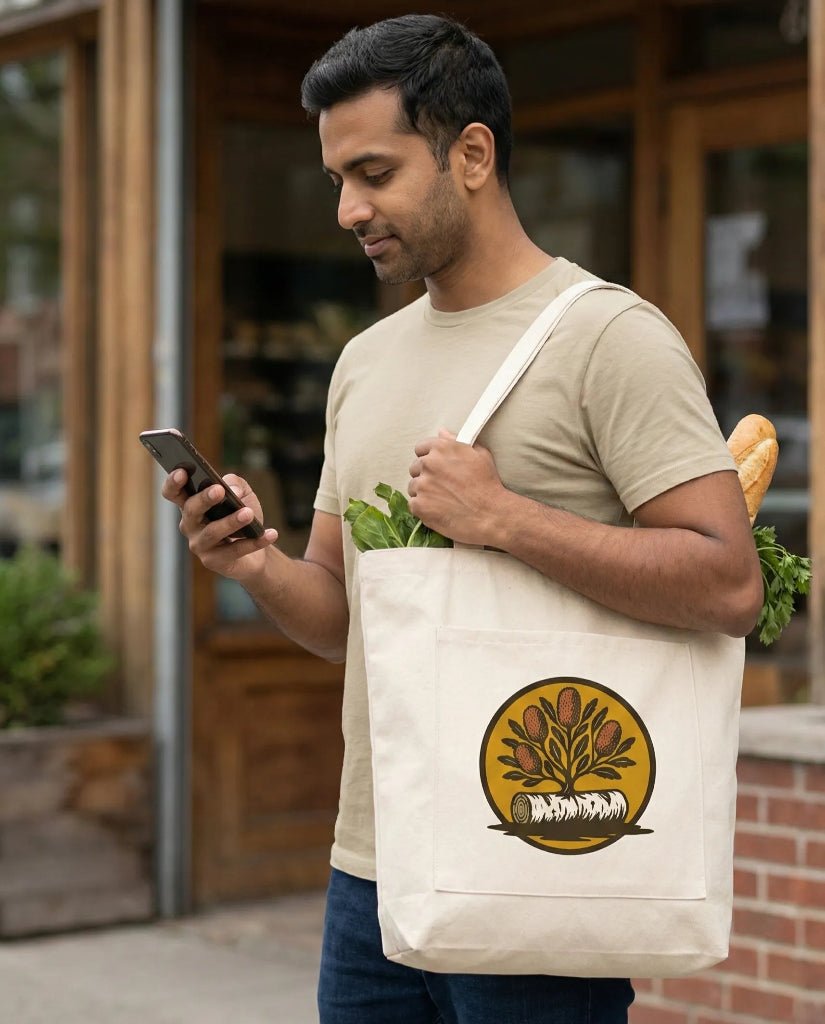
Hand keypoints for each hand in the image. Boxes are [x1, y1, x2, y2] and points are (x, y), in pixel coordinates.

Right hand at [161, 470, 277, 581]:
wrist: (257, 548)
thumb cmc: (242, 515)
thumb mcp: (243, 493)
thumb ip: (236, 483)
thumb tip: (233, 490)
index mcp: (191, 504)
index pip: (173, 492)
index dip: (173, 482)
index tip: (181, 471)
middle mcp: (190, 525)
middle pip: (191, 510)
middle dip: (204, 499)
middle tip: (220, 490)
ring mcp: (200, 545)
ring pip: (212, 532)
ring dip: (231, 522)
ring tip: (249, 513)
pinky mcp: (214, 562)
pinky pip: (235, 550)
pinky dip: (255, 542)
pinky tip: (271, 534)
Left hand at [408, 429, 507, 545]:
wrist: (490, 514)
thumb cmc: (488, 484)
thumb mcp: (479, 454)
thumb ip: (456, 441)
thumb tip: (441, 432)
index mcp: (441, 448)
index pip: (421, 448)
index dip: (428, 457)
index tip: (435, 467)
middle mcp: (428, 464)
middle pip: (415, 468)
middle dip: (425, 475)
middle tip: (441, 486)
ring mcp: (422, 485)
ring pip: (413, 487)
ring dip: (423, 492)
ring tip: (442, 499)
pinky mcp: (419, 505)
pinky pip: (413, 504)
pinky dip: (423, 508)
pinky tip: (438, 510)